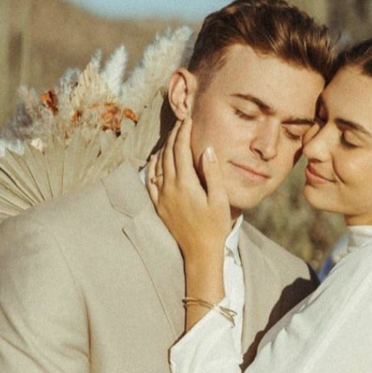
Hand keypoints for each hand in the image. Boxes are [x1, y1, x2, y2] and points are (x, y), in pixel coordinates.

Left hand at [147, 118, 231, 264]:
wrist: (200, 252)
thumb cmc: (215, 226)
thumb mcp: (220, 199)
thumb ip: (212, 173)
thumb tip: (207, 149)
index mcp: (185, 184)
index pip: (181, 150)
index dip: (183, 133)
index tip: (188, 120)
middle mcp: (170, 188)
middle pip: (168, 154)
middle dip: (174, 136)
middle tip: (181, 123)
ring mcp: (162, 197)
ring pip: (158, 165)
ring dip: (164, 148)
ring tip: (172, 136)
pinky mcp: (159, 206)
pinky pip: (151, 181)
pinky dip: (152, 166)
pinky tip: (155, 159)